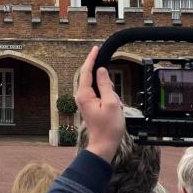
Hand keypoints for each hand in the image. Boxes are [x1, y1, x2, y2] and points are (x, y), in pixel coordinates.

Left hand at [75, 45, 123, 162]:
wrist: (104, 144)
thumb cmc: (109, 127)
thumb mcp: (111, 103)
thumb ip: (106, 85)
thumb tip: (101, 71)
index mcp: (84, 95)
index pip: (86, 71)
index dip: (92, 59)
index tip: (96, 48)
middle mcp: (81, 96)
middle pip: (87, 75)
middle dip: (95, 66)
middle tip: (101, 54)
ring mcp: (84, 101)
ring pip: (92, 83)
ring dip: (100, 79)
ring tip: (108, 80)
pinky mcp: (89, 105)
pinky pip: (95, 90)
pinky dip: (102, 87)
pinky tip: (109, 90)